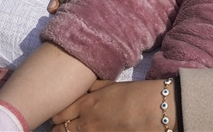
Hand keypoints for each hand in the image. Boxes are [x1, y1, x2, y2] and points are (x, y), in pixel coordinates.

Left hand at [51, 79, 176, 131]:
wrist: (155, 109)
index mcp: (86, 104)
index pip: (58, 115)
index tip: (61, 116)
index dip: (57, 117)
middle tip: (65, 126)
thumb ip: (94, 88)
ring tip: (77, 129)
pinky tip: (93, 131)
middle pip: (59, 131)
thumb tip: (84, 88)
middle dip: (60, 128)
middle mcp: (86, 122)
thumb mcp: (111, 85)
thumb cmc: (136, 94)